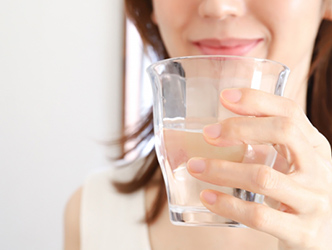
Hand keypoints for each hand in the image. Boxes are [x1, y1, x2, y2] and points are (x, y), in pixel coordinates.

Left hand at [187, 88, 331, 249]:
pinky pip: (259, 215)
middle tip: (208, 134)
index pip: (290, 111)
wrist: (324, 239)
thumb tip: (222, 124)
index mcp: (315, 147)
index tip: (225, 97)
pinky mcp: (303, 233)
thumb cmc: (299, 194)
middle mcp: (321, 170)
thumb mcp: (294, 164)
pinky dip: (227, 204)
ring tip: (195, 166)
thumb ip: (273, 143)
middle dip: (240, 129)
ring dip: (222, 169)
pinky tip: (206, 196)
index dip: (257, 100)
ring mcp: (314, 202)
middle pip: (284, 132)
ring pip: (263, 177)